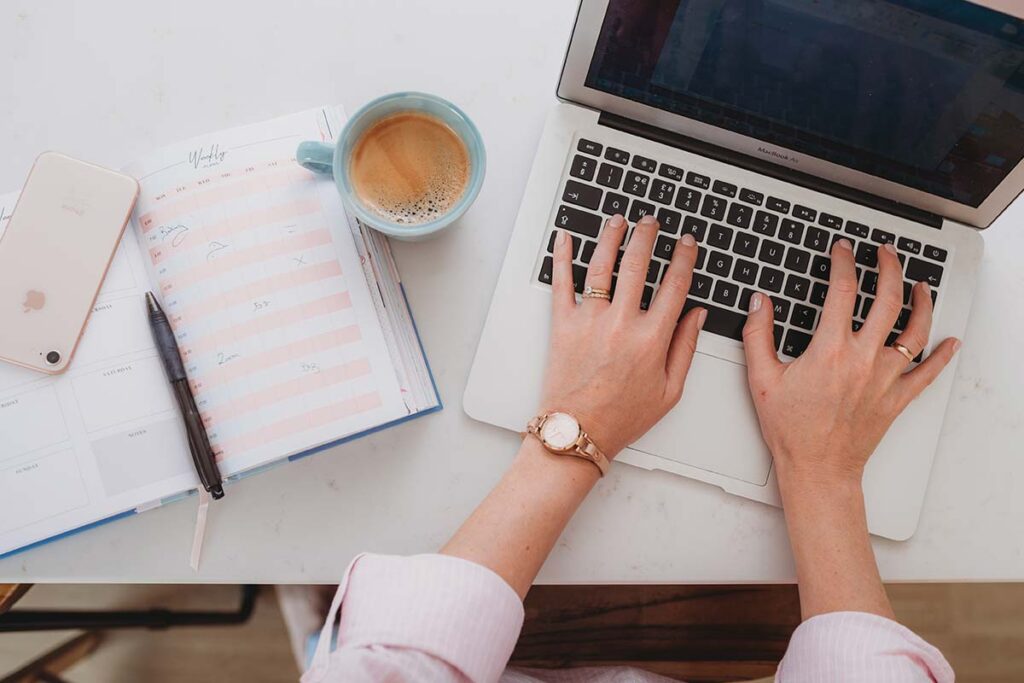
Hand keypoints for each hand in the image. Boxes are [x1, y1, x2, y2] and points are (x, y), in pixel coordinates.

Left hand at [542, 214, 706, 457]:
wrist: (578, 431)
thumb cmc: (622, 416)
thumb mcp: (670, 390)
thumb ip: (686, 348)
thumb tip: (698, 314)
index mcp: (652, 339)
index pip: (675, 285)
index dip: (684, 258)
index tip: (686, 243)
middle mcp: (621, 323)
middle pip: (638, 264)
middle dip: (647, 236)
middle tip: (651, 222)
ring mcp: (590, 320)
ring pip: (602, 265)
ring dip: (611, 237)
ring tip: (617, 220)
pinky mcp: (562, 324)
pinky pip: (561, 282)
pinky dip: (562, 256)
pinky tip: (565, 237)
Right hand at [741, 238, 960, 488]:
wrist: (817, 468)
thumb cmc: (791, 430)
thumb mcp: (761, 379)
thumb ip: (758, 335)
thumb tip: (760, 303)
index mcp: (830, 351)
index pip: (843, 291)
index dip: (844, 263)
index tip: (842, 250)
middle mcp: (863, 360)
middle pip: (888, 301)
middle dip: (889, 269)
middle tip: (885, 254)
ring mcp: (885, 378)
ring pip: (916, 331)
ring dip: (922, 302)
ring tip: (921, 285)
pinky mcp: (897, 398)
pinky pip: (928, 373)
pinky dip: (943, 355)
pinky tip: (950, 341)